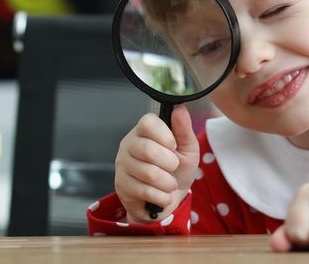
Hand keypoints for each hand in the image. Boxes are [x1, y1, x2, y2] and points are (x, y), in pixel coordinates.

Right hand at [114, 105, 198, 223]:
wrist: (168, 200)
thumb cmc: (177, 171)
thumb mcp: (187, 149)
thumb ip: (184, 129)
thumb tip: (180, 108)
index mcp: (143, 131)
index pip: (148, 122)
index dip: (165, 136)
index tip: (173, 146)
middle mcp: (128, 144)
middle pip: (149, 150)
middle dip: (170, 164)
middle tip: (173, 167)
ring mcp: (122, 164)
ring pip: (149, 174)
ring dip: (168, 183)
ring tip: (168, 183)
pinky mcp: (121, 185)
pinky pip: (146, 192)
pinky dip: (162, 197)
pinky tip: (160, 194)